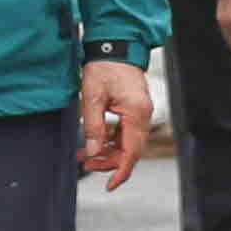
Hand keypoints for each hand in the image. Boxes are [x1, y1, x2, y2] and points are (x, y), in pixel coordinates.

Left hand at [76, 58, 155, 187]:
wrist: (115, 45)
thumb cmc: (104, 67)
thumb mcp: (92, 97)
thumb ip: (93, 126)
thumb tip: (93, 151)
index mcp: (136, 113)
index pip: (132, 152)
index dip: (120, 171)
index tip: (110, 186)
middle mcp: (143, 115)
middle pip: (131, 150)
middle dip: (109, 161)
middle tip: (86, 164)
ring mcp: (141, 112)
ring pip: (128, 142)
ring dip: (109, 151)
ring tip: (86, 154)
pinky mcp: (136, 108)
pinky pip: (126, 132)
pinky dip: (112, 140)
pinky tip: (96, 141)